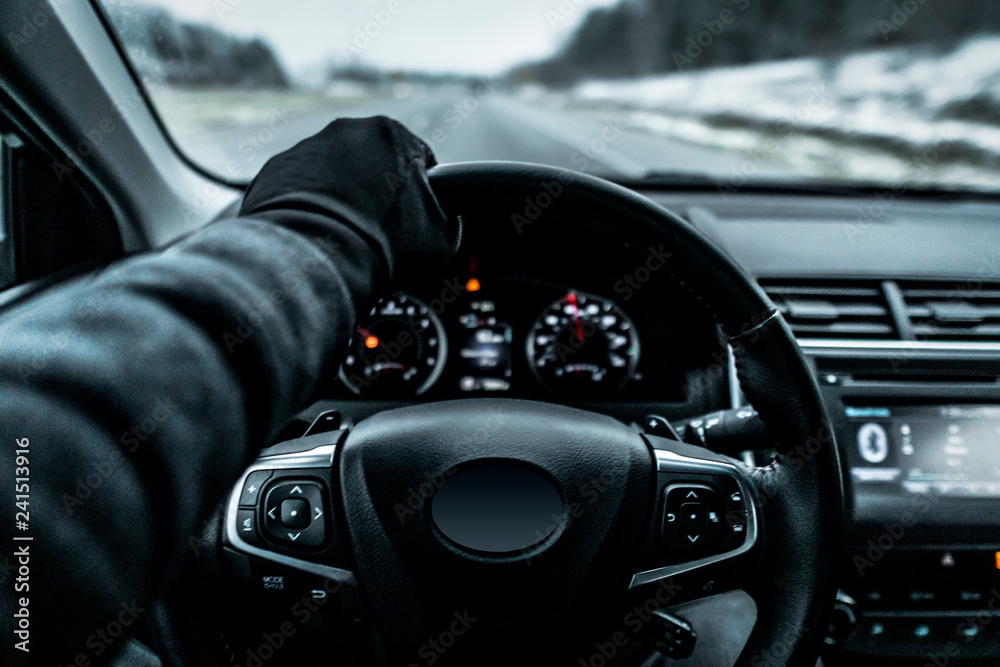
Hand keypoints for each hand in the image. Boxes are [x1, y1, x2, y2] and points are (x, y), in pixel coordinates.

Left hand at [240, 115, 458, 282]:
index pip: (419, 159)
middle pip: (372, 164)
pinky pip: (298, 192)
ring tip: (345, 238)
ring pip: (332, 176)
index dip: (423, 194)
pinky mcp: (274, 173)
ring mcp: (305, 149)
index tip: (417, 219)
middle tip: (380, 232)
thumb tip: (443, 218)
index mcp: (391, 133)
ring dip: (341, 201)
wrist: (317, 258)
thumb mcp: (443, 236)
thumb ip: (448, 216)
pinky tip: (317, 238)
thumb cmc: (385, 243)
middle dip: (377, 193)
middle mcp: (345, 131)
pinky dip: (307, 211)